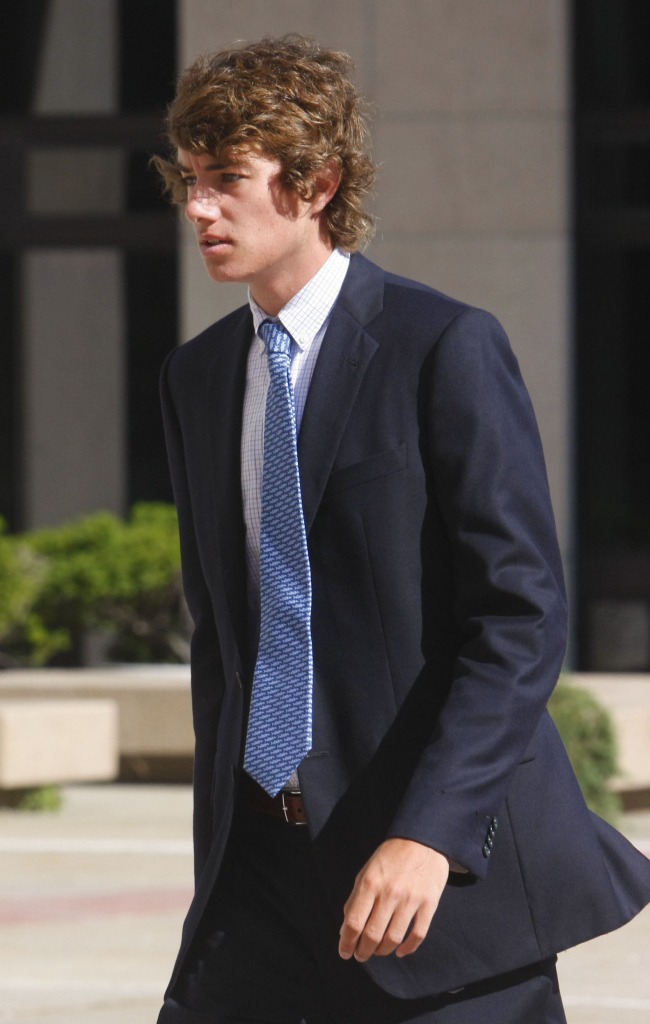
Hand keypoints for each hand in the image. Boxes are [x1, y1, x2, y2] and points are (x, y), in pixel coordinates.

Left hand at [338, 837, 449, 961]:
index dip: (347, 943)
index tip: (345, 953)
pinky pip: (417, 934)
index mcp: (370, 884)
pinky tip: (399, 951)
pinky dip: (407, 948)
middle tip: (361, 956)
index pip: (354, 922)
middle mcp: (389, 893)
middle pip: (372, 935)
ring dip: (382, 951)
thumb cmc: (390, 856)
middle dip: (363, 951)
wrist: (422, 839)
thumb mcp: (366, 872)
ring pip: (393, 939)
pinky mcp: (429, 903)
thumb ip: (355, 900)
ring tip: (378, 951)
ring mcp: (410, 899)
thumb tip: (345, 929)